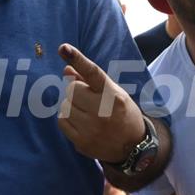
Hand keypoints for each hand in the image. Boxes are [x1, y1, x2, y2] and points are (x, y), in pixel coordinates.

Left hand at [57, 43, 144, 162]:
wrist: (132, 146)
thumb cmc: (121, 112)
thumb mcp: (113, 92)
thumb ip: (89, 79)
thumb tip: (66, 69)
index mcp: (113, 95)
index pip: (93, 73)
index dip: (78, 59)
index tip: (64, 48)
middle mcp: (103, 112)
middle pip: (71, 89)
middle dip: (76, 90)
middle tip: (88, 98)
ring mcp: (91, 129)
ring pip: (64, 105)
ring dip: (71, 105)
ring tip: (87, 112)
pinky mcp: (82, 142)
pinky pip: (61, 121)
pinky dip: (68, 118)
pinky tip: (81, 122)